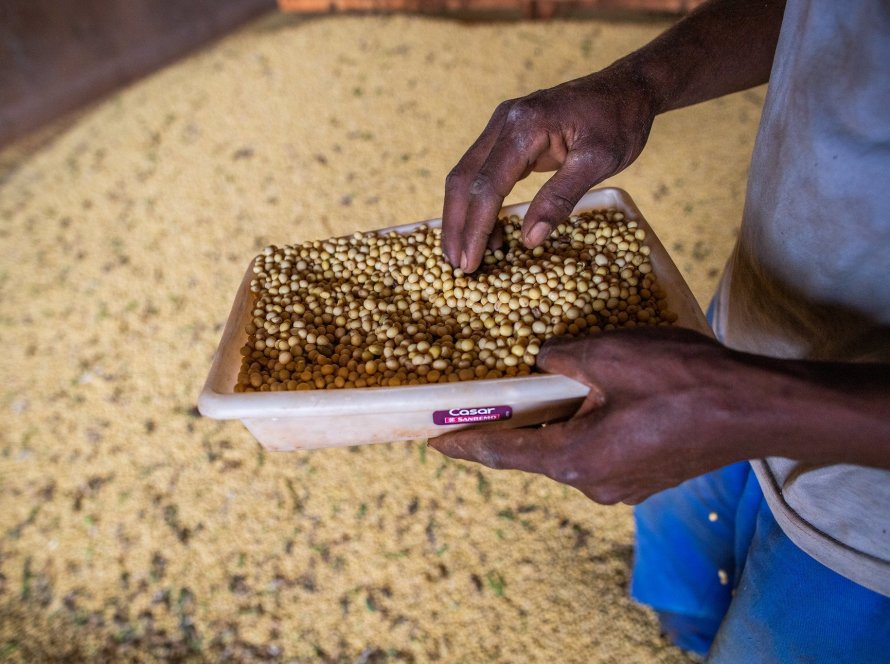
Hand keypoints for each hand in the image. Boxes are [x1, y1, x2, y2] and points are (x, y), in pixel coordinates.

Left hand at [429, 328, 748, 504]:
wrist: (755, 408)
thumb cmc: (682, 381)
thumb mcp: (609, 354)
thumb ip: (562, 360)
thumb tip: (543, 363)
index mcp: (575, 460)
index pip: (501, 454)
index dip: (463, 445)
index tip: (433, 442)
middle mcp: (594, 484)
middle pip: (533, 456)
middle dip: (507, 431)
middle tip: (480, 408)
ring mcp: (623, 486)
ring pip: (569, 454)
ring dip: (549, 428)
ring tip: (532, 398)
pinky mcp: (646, 477)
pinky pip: (598, 454)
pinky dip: (581, 431)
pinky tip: (585, 404)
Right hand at [442, 64, 656, 272]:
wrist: (628, 88)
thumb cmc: (619, 121)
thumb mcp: (599, 161)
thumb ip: (561, 198)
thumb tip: (529, 239)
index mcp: (524, 125)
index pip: (487, 185)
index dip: (476, 228)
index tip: (470, 263)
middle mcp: (504, 122)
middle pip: (463, 180)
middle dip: (457, 226)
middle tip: (456, 267)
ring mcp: (502, 126)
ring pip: (467, 176)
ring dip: (462, 217)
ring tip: (468, 255)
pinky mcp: (508, 136)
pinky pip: (482, 172)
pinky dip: (479, 204)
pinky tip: (488, 231)